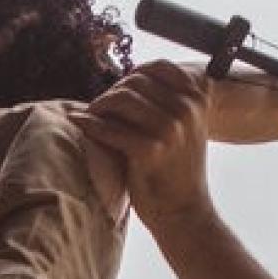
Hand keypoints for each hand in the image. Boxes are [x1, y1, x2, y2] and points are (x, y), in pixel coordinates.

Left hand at [76, 62, 216, 229]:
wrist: (183, 211)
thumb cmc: (176, 169)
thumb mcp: (184, 127)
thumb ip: (166, 101)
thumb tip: (127, 78)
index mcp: (197, 99)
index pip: (157, 67)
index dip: (133, 75)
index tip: (120, 89)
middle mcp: (186, 109)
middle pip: (135, 81)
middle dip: (112, 92)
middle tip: (99, 108)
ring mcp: (170, 129)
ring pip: (121, 99)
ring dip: (99, 106)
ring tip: (90, 116)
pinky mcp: (150, 150)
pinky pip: (110, 129)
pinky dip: (91, 125)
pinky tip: (80, 124)